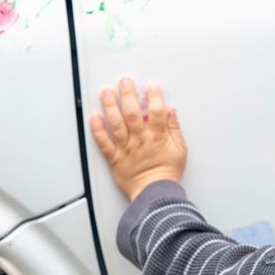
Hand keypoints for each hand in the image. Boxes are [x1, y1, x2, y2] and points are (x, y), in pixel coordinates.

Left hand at [90, 78, 186, 199]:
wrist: (155, 193)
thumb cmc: (167, 173)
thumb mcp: (180, 150)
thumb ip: (175, 129)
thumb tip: (170, 111)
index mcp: (157, 137)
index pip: (156, 112)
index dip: (154, 97)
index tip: (151, 87)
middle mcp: (140, 140)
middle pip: (132, 114)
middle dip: (128, 95)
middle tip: (125, 81)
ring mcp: (126, 148)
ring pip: (116, 124)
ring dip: (110, 106)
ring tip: (107, 92)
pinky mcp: (115, 158)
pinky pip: (104, 142)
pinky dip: (98, 129)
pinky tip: (94, 117)